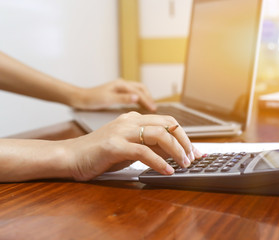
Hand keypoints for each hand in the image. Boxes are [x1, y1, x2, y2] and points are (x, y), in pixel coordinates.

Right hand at [65, 112, 201, 180]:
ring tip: (184, 164)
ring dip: (176, 151)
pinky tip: (167, 171)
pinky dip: (159, 162)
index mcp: (134, 119)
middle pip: (167, 125)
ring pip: (158, 135)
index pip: (167, 122)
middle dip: (185, 141)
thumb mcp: (130, 147)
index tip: (195, 150)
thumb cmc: (100, 153)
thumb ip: (150, 146)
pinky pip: (143, 151)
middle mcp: (130, 121)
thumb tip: (174, 152)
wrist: (71, 156)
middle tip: (194, 157)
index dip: (184, 135)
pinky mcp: (114, 145)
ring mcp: (122, 131)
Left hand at [73, 79, 155, 110]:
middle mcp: (122, 84)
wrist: (80, 98)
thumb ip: (123, 98)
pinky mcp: (118, 92)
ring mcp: (120, 87)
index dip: (147, 101)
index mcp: (121, 85)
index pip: (139, 92)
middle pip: (141, 88)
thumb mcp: (108, 99)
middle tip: (154, 108)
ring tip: (150, 107)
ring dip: (145, 97)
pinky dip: (139, 99)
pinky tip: (140, 106)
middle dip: (149, 97)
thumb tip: (137, 98)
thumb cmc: (92, 99)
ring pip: (138, 90)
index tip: (153, 109)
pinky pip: (132, 94)